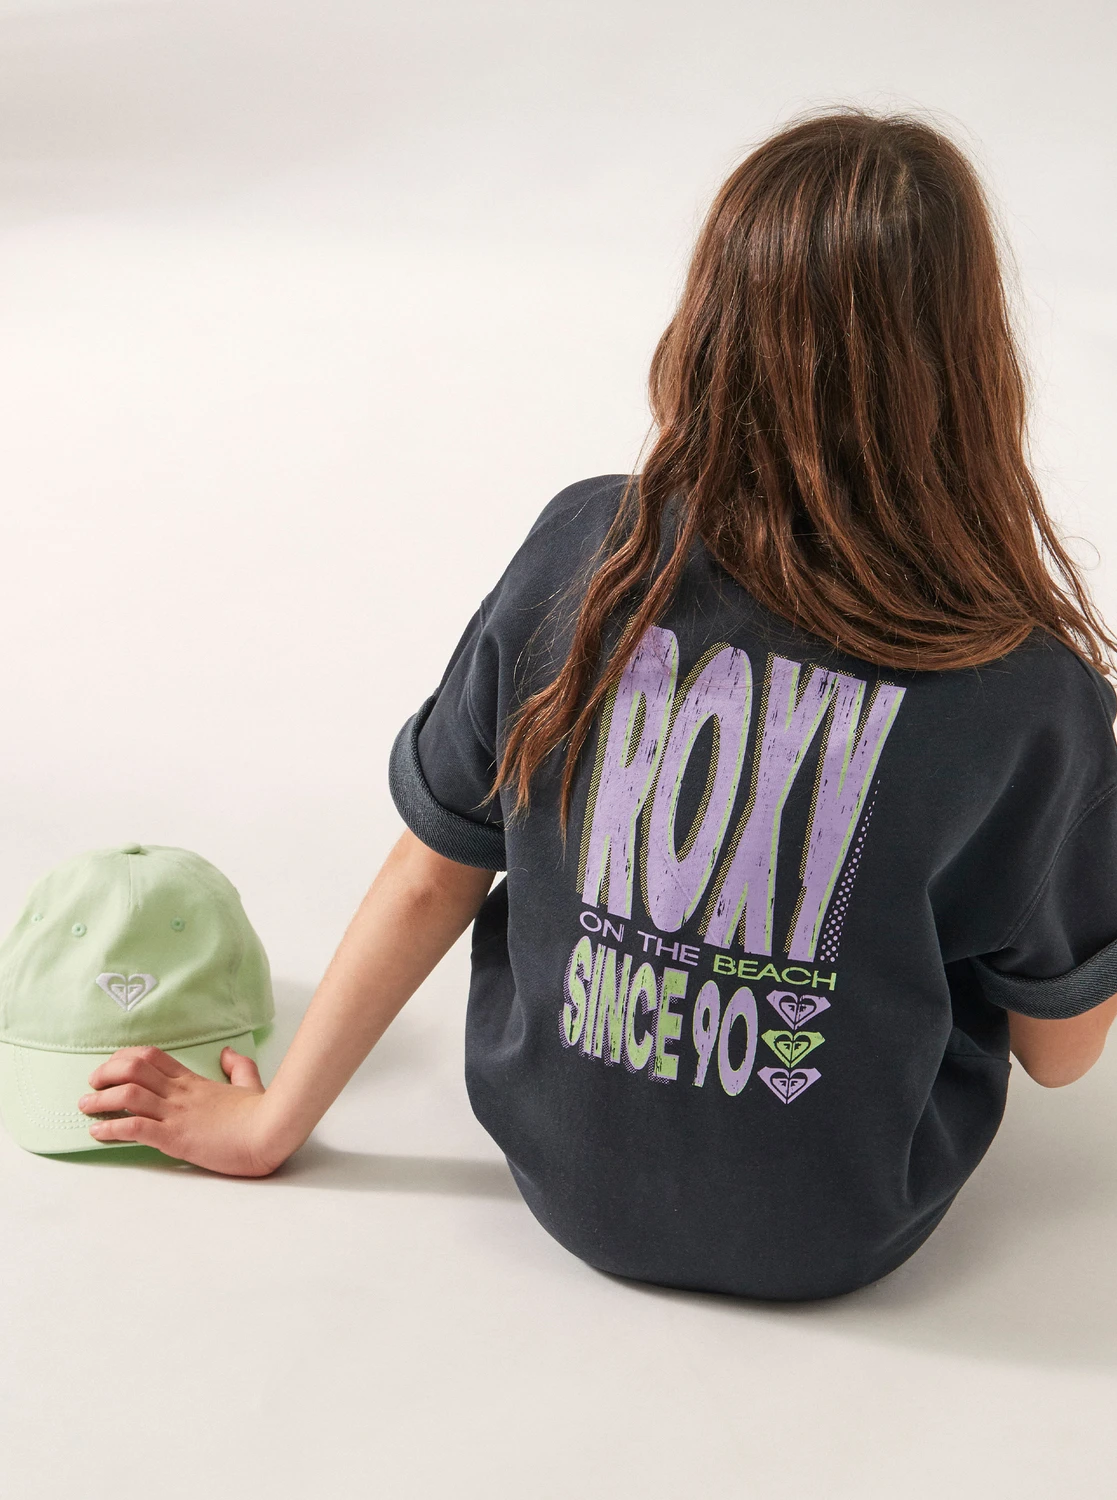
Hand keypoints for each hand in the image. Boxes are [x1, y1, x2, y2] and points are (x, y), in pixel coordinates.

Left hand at [78, 1045, 284, 1176]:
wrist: (270, 1131)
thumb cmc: (261, 1114)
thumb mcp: (250, 1083)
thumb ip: (238, 1066)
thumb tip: (229, 1052)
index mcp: (194, 1081)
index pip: (152, 1058)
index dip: (125, 1058)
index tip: (111, 1068)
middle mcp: (180, 1093)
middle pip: (133, 1069)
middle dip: (105, 1074)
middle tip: (92, 1086)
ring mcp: (177, 1114)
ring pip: (128, 1095)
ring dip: (100, 1101)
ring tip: (85, 1108)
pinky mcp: (175, 1137)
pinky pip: (135, 1128)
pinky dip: (111, 1128)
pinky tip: (98, 1132)